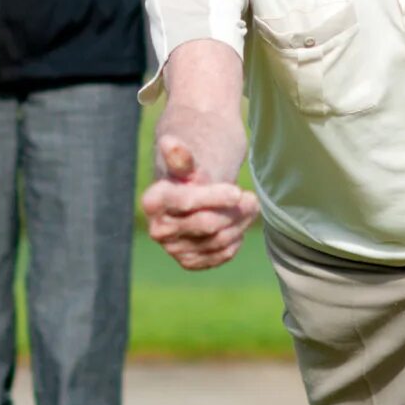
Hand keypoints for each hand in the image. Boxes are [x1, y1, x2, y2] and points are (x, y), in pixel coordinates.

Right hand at [142, 134, 260, 271]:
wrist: (190, 193)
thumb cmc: (190, 173)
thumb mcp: (187, 161)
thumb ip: (181, 156)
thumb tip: (170, 143)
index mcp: (152, 201)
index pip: (188, 202)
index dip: (215, 197)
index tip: (237, 192)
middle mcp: (157, 229)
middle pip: (207, 224)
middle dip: (234, 211)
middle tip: (252, 198)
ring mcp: (172, 249)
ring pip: (217, 241)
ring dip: (240, 223)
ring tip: (251, 206)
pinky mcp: (189, 262)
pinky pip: (220, 256)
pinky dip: (235, 240)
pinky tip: (240, 225)